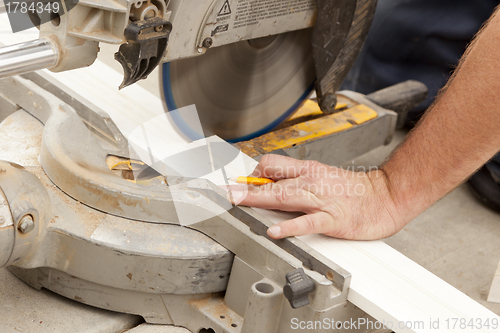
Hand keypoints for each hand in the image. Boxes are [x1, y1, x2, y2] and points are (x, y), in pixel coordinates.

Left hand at [228, 154, 404, 239]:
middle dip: (245, 188)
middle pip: (271, 180)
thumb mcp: (321, 177)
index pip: (271, 165)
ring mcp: (321, 199)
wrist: (385, 196)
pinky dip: (290, 227)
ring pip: (284, 196)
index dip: (252, 175)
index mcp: (307, 170)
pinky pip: (308, 221)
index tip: (237, 185)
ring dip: (258, 199)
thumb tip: (270, 185)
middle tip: (225, 193)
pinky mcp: (332, 218)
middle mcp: (310, 181)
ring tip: (238, 203)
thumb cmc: (352, 190)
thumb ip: (296, 181)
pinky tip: (276, 232)